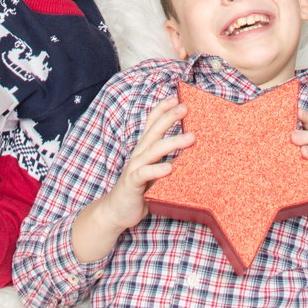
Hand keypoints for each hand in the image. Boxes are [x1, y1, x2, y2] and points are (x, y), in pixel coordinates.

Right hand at [72, 94, 192, 262]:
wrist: (117, 211)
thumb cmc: (140, 190)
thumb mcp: (155, 171)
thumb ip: (167, 160)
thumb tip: (191, 151)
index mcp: (144, 149)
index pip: (152, 123)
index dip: (162, 109)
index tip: (176, 96)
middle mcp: (139, 154)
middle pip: (154, 131)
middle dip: (169, 117)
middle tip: (185, 107)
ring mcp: (135, 167)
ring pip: (154, 150)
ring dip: (173, 142)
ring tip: (191, 138)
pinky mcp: (132, 183)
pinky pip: (145, 174)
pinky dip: (157, 170)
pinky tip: (170, 167)